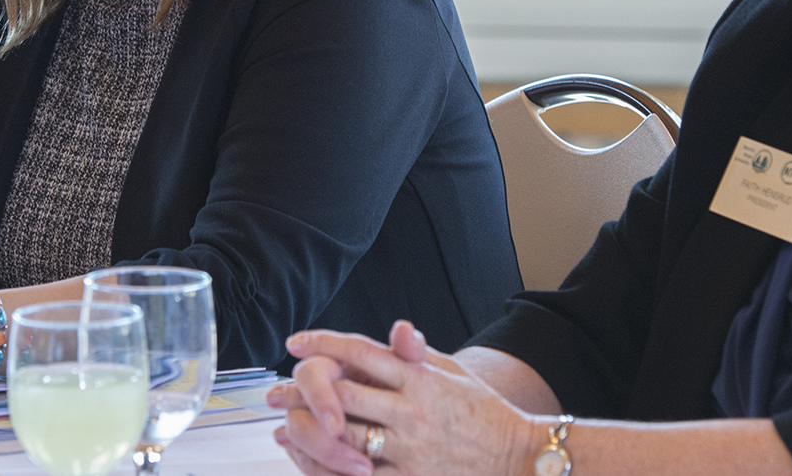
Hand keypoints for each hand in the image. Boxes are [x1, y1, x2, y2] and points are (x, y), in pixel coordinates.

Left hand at [269, 322, 539, 475]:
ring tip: (285, 427)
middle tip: (275, 393)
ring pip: (345, 437)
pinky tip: (311, 463)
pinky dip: (330, 469)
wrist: (517, 456)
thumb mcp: (452, 372)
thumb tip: (398, 329)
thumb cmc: (481, 410)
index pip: (361, 351)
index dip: (324, 343)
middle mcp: (413, 409)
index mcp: (420, 376)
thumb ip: (416, 354)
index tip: (295, 343)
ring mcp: (411, 448)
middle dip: (302, 391)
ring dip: (309, 432)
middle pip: (342, 393)